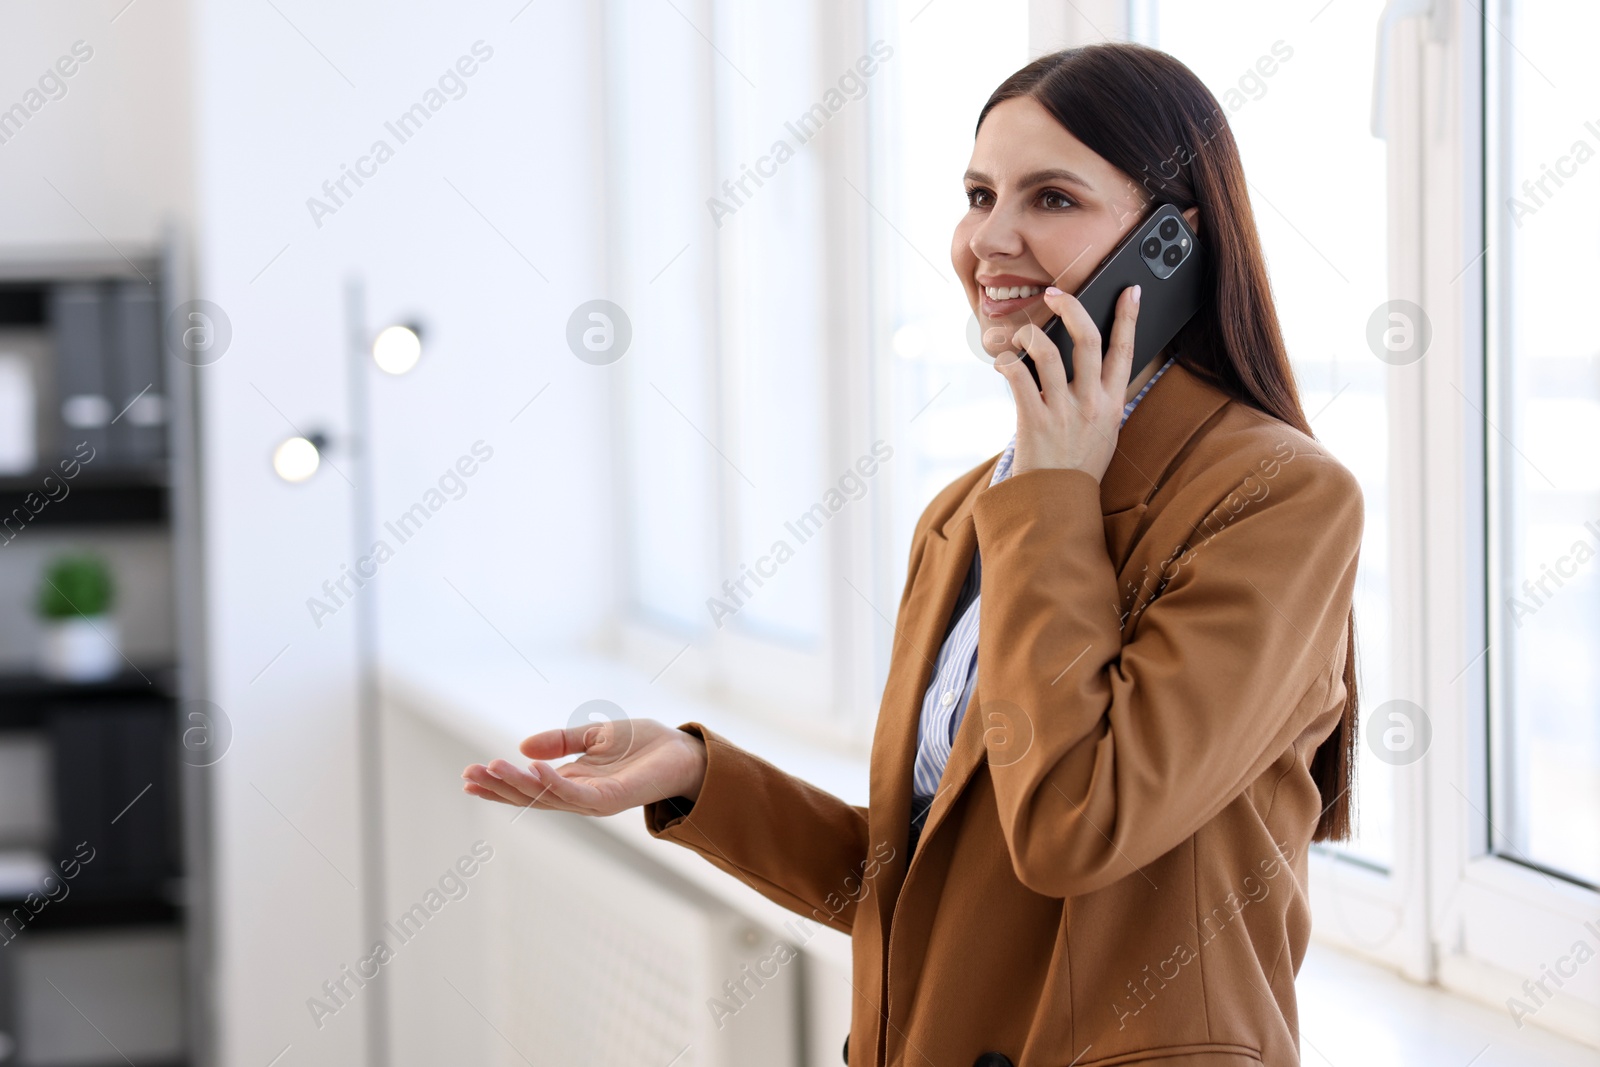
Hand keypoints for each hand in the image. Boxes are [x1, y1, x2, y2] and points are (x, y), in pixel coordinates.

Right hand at [461, 718, 707, 817]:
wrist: (685, 752)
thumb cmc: (645, 745)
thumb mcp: (595, 735)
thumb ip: (561, 742)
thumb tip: (522, 746)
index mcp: (573, 781)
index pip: (528, 786)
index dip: (499, 783)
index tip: (467, 777)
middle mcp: (579, 795)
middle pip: (530, 795)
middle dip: (498, 787)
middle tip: (467, 777)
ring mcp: (594, 800)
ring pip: (546, 796)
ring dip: (517, 783)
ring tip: (490, 768)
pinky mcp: (612, 798)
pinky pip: (575, 793)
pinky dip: (552, 782)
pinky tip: (531, 766)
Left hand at [992, 284, 1140, 482]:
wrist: (1058, 502)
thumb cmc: (1079, 464)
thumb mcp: (1105, 430)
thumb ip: (1102, 398)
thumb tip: (1092, 363)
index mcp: (1113, 403)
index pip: (1126, 350)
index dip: (1129, 317)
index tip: (1129, 290)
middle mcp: (1092, 403)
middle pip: (1088, 339)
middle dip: (1071, 307)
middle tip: (1055, 294)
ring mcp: (1063, 411)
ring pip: (1048, 352)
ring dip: (1029, 335)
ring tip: (1018, 335)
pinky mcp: (1034, 420)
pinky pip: (1018, 377)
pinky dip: (1006, 362)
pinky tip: (1001, 362)